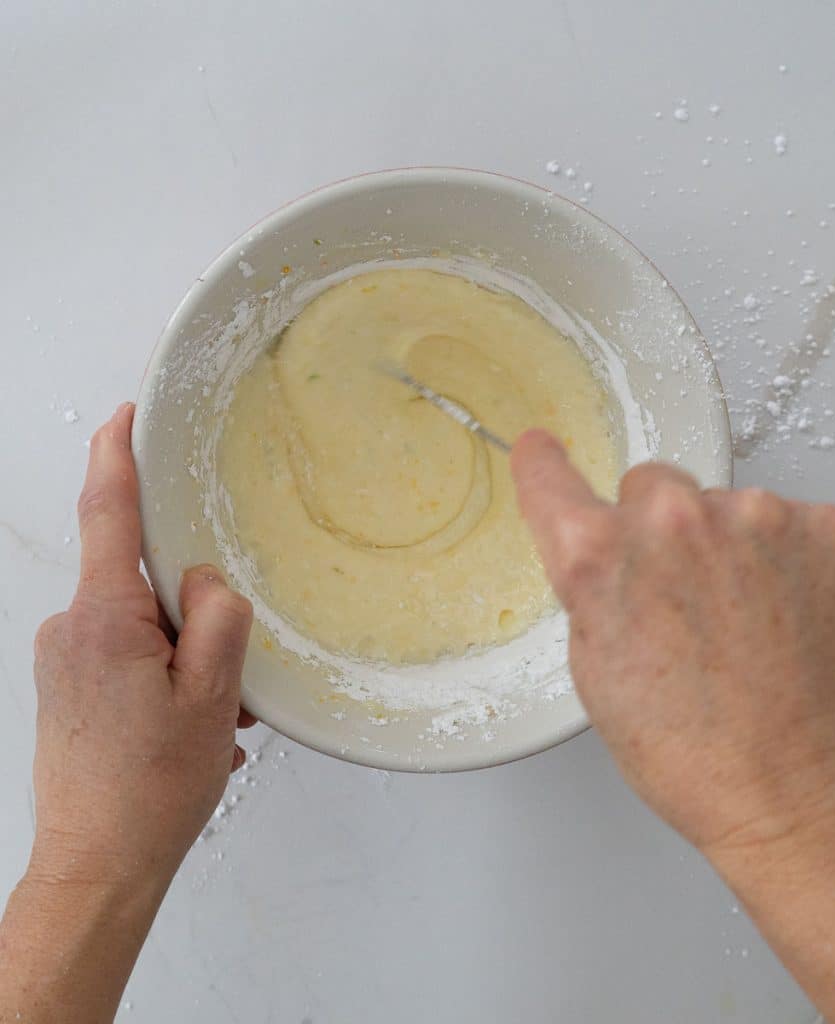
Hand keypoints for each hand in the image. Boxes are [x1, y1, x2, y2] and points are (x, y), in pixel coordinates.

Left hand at [31, 403, 254, 889]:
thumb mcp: (211, 697)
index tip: (124, 416)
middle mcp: (72, 628)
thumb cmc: (149, 791)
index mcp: (105, 619)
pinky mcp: (67, 685)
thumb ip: (217, 618)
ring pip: (143, 624)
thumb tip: (209, 580)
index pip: (108, 513)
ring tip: (211, 718)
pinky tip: (186, 727)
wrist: (97, 867)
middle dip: (194, 611)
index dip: (116, 455)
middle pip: (144, 579)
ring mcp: (64, 659)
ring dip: (186, 657)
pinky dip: (165, 677)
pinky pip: (127, 654)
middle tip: (227, 673)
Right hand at [512, 430, 834, 1018]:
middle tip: (681, 602)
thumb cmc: (693, 755)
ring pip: (725, 505)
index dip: (543, 468)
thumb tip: (599, 547)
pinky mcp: (828, 526)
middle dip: (656, 530)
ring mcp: (759, 516)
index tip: (541, 452)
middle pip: (651, 487)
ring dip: (727, 545)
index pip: (549, 478)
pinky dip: (786, 558)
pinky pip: (789, 523)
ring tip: (742, 623)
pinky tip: (786, 615)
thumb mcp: (597, 668)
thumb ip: (591, 585)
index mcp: (599, 555)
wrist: (798, 796)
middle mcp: (674, 518)